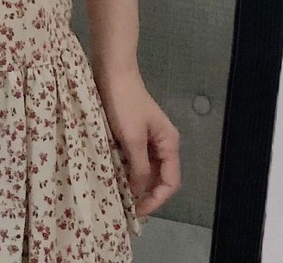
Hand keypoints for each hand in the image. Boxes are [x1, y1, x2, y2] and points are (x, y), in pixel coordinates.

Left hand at [94, 67, 181, 217]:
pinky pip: (134, 157)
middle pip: (159, 177)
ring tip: (119, 196)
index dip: (156, 200)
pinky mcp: (132, 131)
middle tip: (127, 208)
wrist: (112, 71)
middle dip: (145, 194)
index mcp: (169, 143)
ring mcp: (147, 136)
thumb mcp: (132, 138)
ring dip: (134, 182)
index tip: (138, 211)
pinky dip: (127, 168)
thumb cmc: (123, 103)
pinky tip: (115, 176)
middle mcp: (162, 142)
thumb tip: (139, 192)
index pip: (171, 182)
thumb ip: (138, 167)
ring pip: (145, 168)